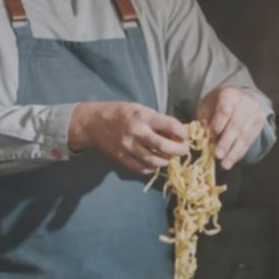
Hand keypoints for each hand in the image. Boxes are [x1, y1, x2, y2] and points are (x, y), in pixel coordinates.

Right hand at [68, 102, 190, 175]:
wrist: (93, 122)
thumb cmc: (120, 113)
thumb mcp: (140, 109)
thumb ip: (158, 121)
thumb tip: (177, 134)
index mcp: (142, 116)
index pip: (170, 126)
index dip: (183, 133)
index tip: (185, 135)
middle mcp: (136, 132)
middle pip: (164, 147)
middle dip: (179, 150)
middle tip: (184, 150)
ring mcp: (128, 147)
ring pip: (155, 162)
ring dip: (166, 161)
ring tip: (169, 156)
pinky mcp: (121, 158)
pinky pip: (142, 169)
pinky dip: (152, 168)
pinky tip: (154, 162)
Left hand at [196, 87, 266, 170]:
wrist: (239, 97)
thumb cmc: (218, 104)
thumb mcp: (207, 107)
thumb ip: (205, 120)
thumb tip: (205, 136)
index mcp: (229, 95)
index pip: (225, 111)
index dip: (218, 125)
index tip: (211, 137)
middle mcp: (245, 102)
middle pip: (236, 125)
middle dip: (226, 143)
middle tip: (218, 156)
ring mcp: (255, 112)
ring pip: (245, 135)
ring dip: (234, 152)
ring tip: (225, 165)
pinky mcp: (260, 122)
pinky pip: (250, 140)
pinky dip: (241, 152)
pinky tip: (233, 160)